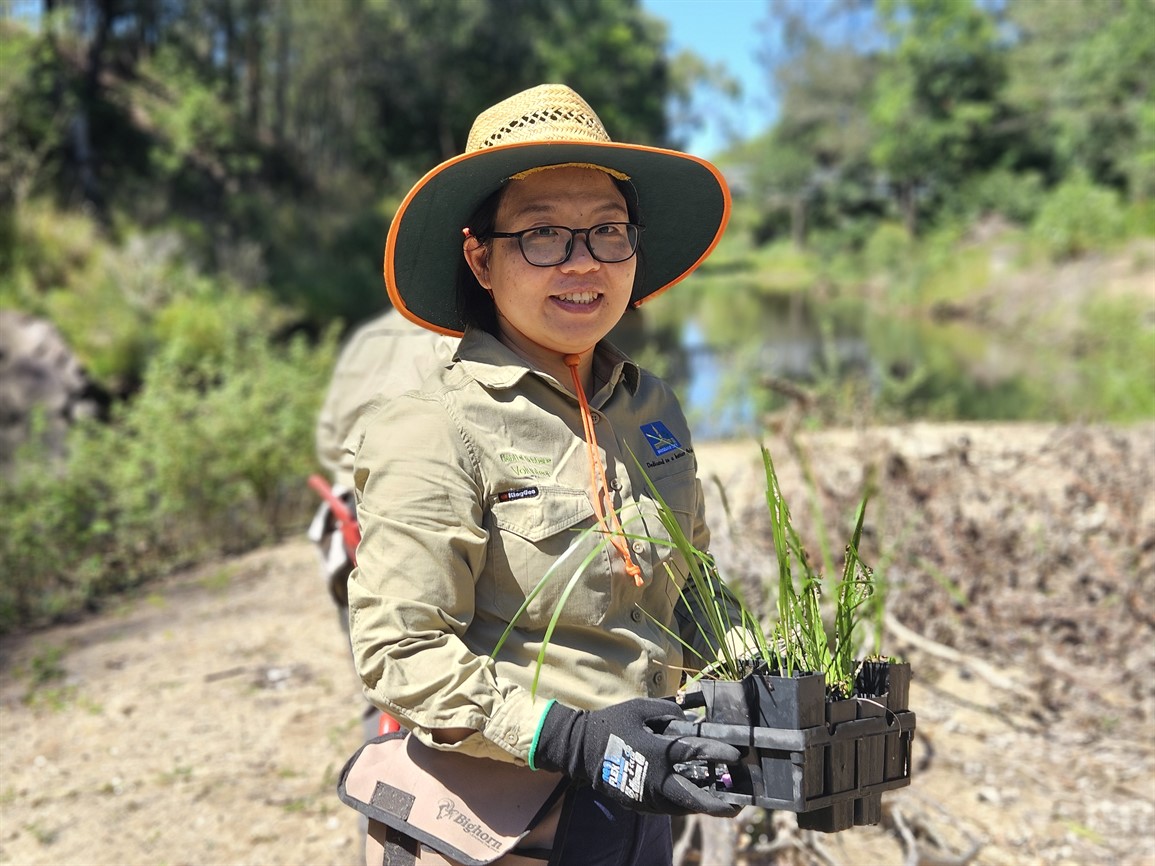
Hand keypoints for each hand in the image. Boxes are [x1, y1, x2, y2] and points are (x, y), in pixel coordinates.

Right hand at [531, 697, 739, 815]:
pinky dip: (685, 804)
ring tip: (724, 803)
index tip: (737, 754)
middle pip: (693, 798)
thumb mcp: (639, 709)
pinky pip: (668, 807)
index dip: (719, 753)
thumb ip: (667, 711)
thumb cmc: (611, 725)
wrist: (580, 751)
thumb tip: (690, 718)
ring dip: (704, 805)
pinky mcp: (640, 804)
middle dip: (718, 803)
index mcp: (657, 752)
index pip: (695, 754)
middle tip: (738, 805)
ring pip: (682, 807)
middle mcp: (655, 779)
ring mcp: (647, 796)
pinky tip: (696, 799)